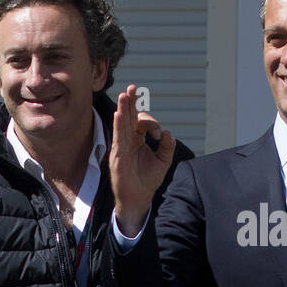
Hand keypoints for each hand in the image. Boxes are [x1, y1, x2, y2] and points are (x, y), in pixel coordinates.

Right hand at [108, 84, 175, 234]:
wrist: (138, 199)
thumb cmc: (147, 181)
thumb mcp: (163, 162)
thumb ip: (167, 147)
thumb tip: (169, 133)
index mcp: (137, 141)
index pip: (141, 123)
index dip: (152, 124)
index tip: (159, 136)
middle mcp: (128, 142)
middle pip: (128, 118)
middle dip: (130, 102)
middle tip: (131, 87)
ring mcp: (121, 148)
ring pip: (122, 124)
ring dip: (123, 109)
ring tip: (123, 94)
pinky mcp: (118, 156)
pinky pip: (117, 138)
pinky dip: (118, 125)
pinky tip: (118, 114)